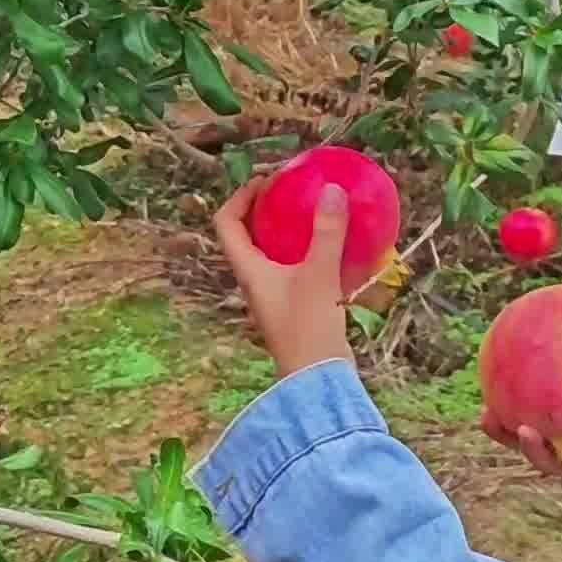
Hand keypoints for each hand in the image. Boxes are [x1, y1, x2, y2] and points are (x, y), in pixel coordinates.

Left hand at [212, 177, 355, 379]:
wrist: (317, 381)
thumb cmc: (308, 329)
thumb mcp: (319, 275)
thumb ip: (326, 232)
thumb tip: (330, 189)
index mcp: (248, 270)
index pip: (226, 224)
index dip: (239, 197)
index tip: (265, 181)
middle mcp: (254, 281)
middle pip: (247, 235)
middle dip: (265, 208)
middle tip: (291, 191)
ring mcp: (274, 295)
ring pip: (272, 252)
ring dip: (287, 230)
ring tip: (313, 212)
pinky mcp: (294, 306)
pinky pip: (294, 268)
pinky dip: (308, 251)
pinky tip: (335, 245)